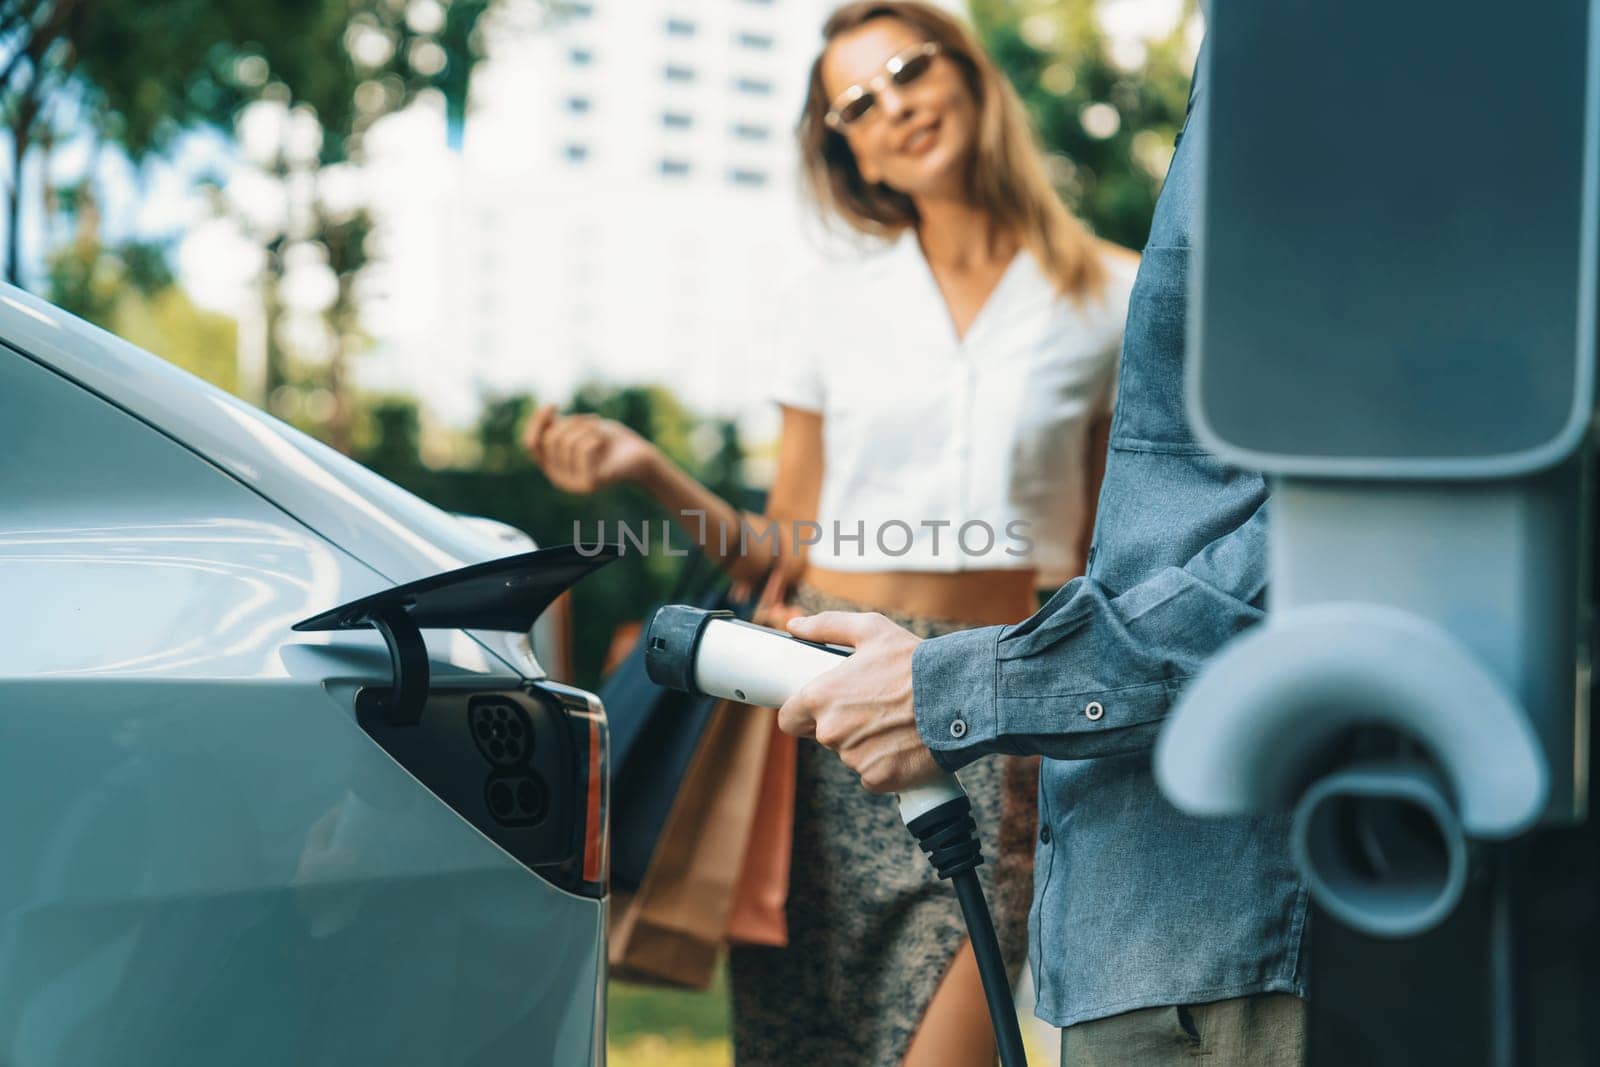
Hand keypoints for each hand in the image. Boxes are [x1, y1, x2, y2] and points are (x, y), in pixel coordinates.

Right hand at [520, 404, 658, 493]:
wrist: (640, 456)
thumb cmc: (610, 441)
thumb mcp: (580, 428)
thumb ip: (560, 425)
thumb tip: (541, 416)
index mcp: (552, 466)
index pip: (531, 444)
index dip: (537, 422)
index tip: (553, 404)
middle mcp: (558, 479)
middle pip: (551, 439)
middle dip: (573, 422)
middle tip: (593, 419)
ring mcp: (573, 485)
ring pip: (567, 442)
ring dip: (587, 427)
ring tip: (601, 431)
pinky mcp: (590, 483)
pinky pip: (583, 448)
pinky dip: (596, 436)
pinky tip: (605, 442)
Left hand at [777, 611, 943, 793]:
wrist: (960, 696)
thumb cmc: (916, 662)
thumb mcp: (872, 630)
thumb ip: (827, 626)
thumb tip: (795, 627)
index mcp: (822, 697)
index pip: (789, 719)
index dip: (802, 713)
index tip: (819, 709)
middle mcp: (832, 731)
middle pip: (824, 736)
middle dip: (842, 724)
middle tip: (872, 707)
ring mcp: (854, 758)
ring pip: (851, 755)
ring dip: (866, 743)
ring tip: (896, 722)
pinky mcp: (878, 779)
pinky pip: (873, 774)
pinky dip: (886, 763)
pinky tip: (906, 743)